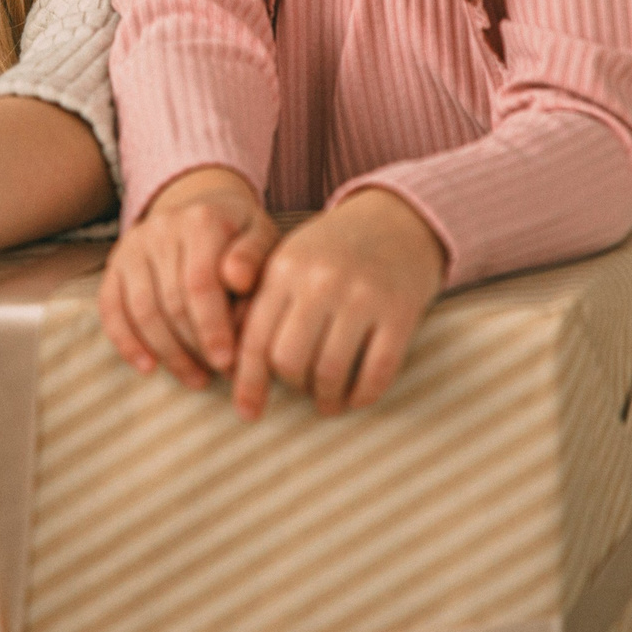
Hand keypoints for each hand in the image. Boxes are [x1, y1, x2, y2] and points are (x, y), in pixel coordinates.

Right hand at [99, 166, 276, 388]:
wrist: (202, 205)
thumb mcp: (261, 236)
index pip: (200, 283)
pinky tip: (149, 367)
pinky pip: (110, 307)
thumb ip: (255, 257)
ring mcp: (134, 245)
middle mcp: (162, 227)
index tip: (227, 362)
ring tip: (195, 378)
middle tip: (218, 374)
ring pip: (142, 310)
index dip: (212, 328)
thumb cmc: (239, 234)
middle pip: (170, 301)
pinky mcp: (116, 262)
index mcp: (201, 220)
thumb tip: (237, 279)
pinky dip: (126, 342)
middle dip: (194, 347)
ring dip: (168, 352)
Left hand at [232, 188, 445, 421]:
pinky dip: (362, 395)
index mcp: (285, 268)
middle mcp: (321, 281)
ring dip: (326, 397)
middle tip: (302, 386)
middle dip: (293, 385)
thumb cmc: (333, 250)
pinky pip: (376, 373)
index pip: (255, 337)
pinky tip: (356, 396)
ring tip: (327, 399)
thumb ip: (261, 304)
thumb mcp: (290, 261)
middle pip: (289, 360)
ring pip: (329, 371)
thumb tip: (231, 365)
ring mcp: (363, 296)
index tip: (248, 412)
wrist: (397, 219)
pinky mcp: (400, 313)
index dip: (249, 381)